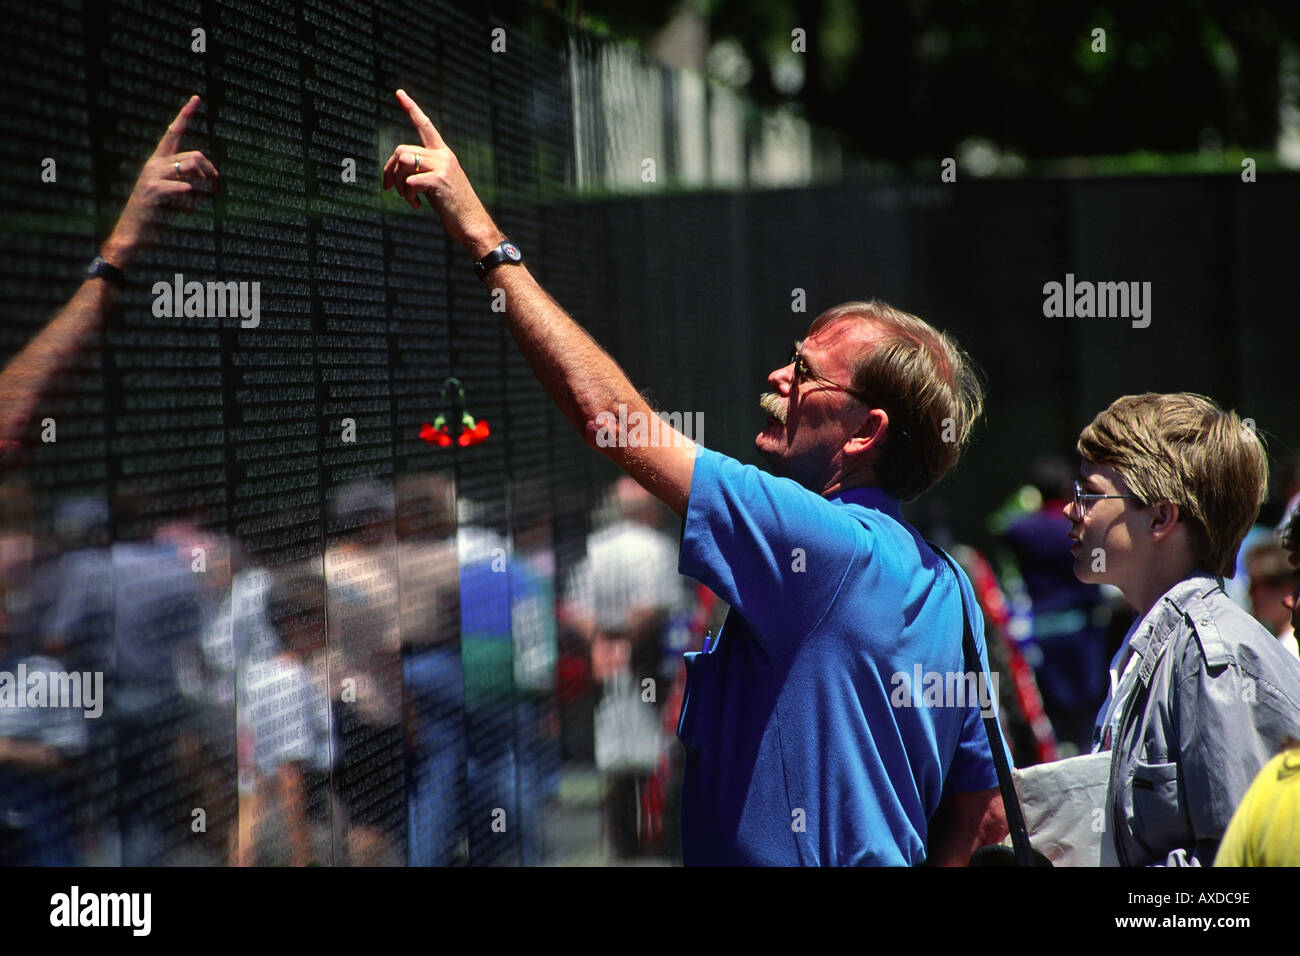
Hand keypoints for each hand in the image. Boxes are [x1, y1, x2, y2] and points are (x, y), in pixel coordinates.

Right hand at [101, 95, 219, 268]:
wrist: (134, 233)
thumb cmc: (157, 214)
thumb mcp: (176, 194)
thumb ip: (190, 181)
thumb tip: (213, 178)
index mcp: (159, 161)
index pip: (173, 132)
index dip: (185, 114)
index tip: (197, 98)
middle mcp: (155, 164)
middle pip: (195, 156)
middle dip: (211, 174)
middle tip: (214, 192)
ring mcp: (153, 176)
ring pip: (192, 169)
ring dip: (202, 190)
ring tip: (193, 208)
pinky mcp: (153, 191)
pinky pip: (183, 188)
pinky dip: (190, 200)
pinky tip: (185, 212)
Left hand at [382, 89, 500, 254]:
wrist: (472, 224)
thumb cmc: (454, 207)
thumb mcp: (437, 183)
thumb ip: (421, 170)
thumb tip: (395, 171)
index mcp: (443, 154)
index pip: (425, 125)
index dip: (411, 108)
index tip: (399, 93)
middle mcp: (443, 155)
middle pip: (401, 150)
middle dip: (390, 171)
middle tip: (390, 189)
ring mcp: (442, 166)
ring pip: (403, 162)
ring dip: (398, 184)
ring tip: (408, 199)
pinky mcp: (439, 180)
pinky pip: (410, 181)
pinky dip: (407, 196)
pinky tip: (417, 206)